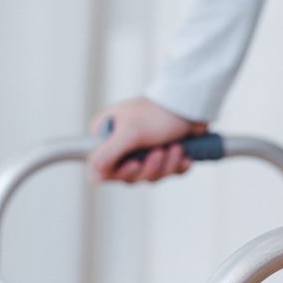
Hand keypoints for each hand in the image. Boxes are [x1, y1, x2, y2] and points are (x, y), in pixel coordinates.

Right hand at [88, 97, 207, 182]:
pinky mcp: (164, 156)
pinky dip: (177, 165)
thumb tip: (92, 177)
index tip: (135, 163)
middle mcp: (122, 146)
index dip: (120, 172)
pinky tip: (184, 153)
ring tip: (175, 147)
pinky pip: (168, 173)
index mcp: (107, 137)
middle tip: (159, 151)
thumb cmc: (157, 113)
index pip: (102, 169)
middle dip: (149, 167)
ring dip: (166, 164)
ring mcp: (143, 152)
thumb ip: (106, 155)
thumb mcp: (128, 133)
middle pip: (129, 176)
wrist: (190, 105)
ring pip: (150, 176)